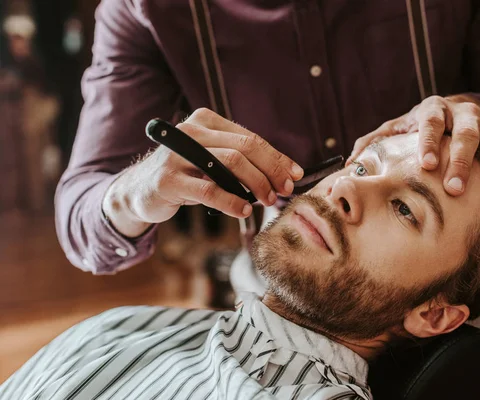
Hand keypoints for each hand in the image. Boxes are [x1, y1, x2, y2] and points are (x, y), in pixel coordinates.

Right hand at [103, 108, 303, 236]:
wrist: (140, 190)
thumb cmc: (186, 175)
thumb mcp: (212, 161)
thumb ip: (242, 161)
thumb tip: (287, 173)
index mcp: (205, 121)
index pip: (250, 138)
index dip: (276, 158)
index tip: (294, 175)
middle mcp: (190, 131)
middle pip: (244, 148)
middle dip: (271, 170)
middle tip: (284, 190)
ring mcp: (177, 154)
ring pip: (230, 164)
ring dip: (256, 184)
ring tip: (267, 200)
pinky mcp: (168, 179)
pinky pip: (209, 189)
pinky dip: (231, 201)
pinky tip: (243, 210)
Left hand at [348, 95, 479, 214]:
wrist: (462, 109)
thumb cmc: (423, 125)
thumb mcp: (400, 127)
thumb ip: (376, 141)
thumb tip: (350, 162)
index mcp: (436, 109)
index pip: (431, 122)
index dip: (428, 142)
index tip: (426, 166)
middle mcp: (468, 113)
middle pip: (467, 135)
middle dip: (462, 162)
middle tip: (455, 190)